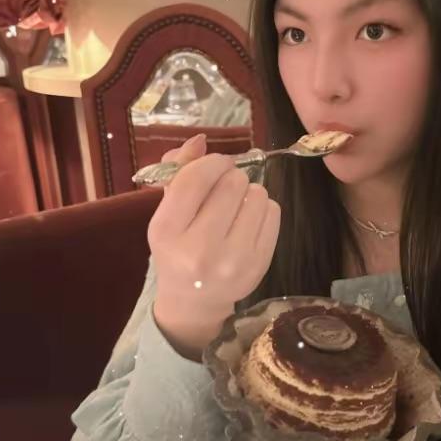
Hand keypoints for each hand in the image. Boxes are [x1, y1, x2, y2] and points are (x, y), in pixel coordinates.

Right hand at [148, 134, 280, 354]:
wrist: (194, 299)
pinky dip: (263, 209)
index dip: (212, 161)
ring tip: (236, 206)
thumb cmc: (177, 247)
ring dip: (249, 192)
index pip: (196, 178)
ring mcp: (233, 260)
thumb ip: (179, 171)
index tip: (216, 164)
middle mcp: (199, 248)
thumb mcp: (167, 212)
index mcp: (167, 231)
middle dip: (231, 177)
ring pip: (257, 195)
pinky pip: (274, 212)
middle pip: (232, 183)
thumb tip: (201, 140)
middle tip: (225, 188)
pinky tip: (248, 221)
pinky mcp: (259, 264)